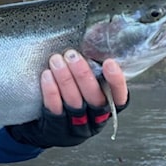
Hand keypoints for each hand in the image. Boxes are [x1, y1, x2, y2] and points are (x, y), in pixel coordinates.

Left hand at [7, 49, 128, 147]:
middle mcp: (95, 119)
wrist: (47, 125)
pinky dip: (51, 91)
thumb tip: (94, 37)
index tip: (109, 63)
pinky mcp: (57, 128)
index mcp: (109, 108)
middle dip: (83, 75)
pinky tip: (46, 75)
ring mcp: (76, 126)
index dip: (116, 82)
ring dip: (65, 79)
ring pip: (74, 103)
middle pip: (94, 99)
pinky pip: (54, 109)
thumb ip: (93, 70)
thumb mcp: (87, 86)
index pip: (119, 98)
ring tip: (56, 60)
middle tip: (71, 55)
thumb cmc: (72, 95)